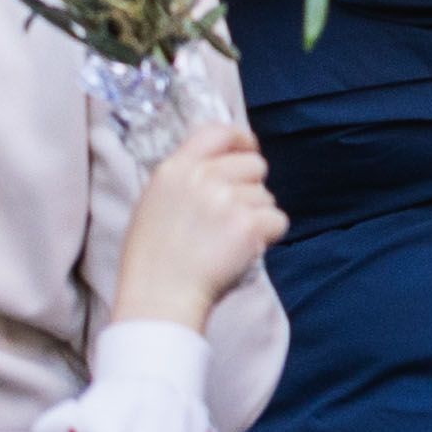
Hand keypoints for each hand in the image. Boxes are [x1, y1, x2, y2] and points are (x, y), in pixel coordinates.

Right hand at [110, 122, 285, 327]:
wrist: (159, 300)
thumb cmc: (153, 261)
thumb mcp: (153, 205)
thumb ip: (185, 179)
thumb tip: (220, 161)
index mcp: (173, 170)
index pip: (217, 132)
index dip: (240, 139)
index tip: (248, 150)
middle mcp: (201, 178)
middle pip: (254, 165)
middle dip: (251, 189)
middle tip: (230, 218)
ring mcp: (226, 199)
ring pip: (266, 196)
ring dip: (256, 217)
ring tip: (224, 243)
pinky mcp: (247, 224)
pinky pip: (277, 220)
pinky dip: (267, 237)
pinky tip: (240, 252)